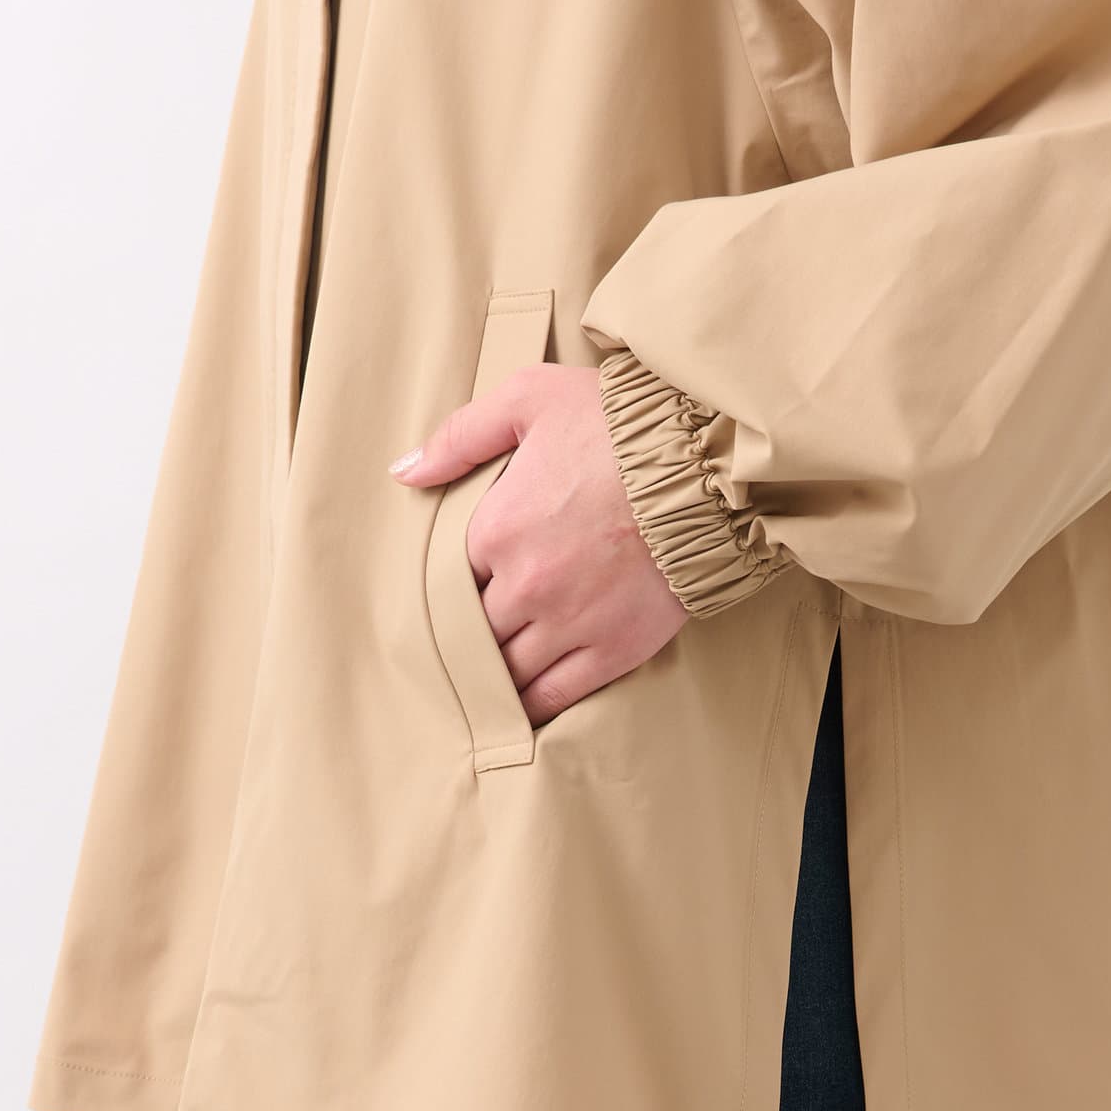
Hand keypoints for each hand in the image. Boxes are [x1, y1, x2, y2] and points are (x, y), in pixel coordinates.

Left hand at [388, 366, 687, 725]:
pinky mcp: (613, 650)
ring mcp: (569, 624)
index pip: (448, 577)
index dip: (457, 580)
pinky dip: (531, 707)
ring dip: (494, 676)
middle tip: (470, 638)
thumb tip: (404, 473)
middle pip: (473, 630)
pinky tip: (520, 710)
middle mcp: (525, 586)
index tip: (468, 581)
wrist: (705, 466)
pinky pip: (555, 695)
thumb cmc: (617, 426)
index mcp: (494, 530)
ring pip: (507, 671)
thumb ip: (461, 437)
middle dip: (471, 633)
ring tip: (489, 679)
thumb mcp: (530, 400)